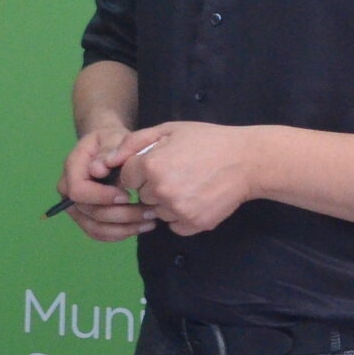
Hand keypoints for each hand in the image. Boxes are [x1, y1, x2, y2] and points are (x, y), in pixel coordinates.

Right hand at [58, 122, 155, 240]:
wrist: (110, 150)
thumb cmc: (114, 142)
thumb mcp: (114, 138)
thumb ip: (108, 151)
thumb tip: (98, 170)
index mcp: (72, 167)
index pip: (78, 190)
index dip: (102, 196)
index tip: (127, 195)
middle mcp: (67, 190)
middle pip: (91, 212)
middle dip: (122, 214)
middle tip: (150, 211)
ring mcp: (75, 207)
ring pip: (96, 228)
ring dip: (125, 228)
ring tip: (150, 221)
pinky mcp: (86, 219)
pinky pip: (101, 233)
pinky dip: (122, 233)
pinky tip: (142, 226)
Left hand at [106, 122, 257, 236]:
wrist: (246, 160)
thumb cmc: (207, 140)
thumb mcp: (169, 129)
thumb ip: (133, 142)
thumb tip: (107, 161)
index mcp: (151, 166)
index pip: (128, 177)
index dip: (142, 168)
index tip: (160, 162)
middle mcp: (161, 191)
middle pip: (141, 196)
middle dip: (153, 185)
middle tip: (178, 171)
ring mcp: (177, 210)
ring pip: (157, 211)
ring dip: (166, 201)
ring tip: (189, 183)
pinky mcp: (193, 224)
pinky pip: (174, 225)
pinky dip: (181, 215)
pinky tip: (196, 197)